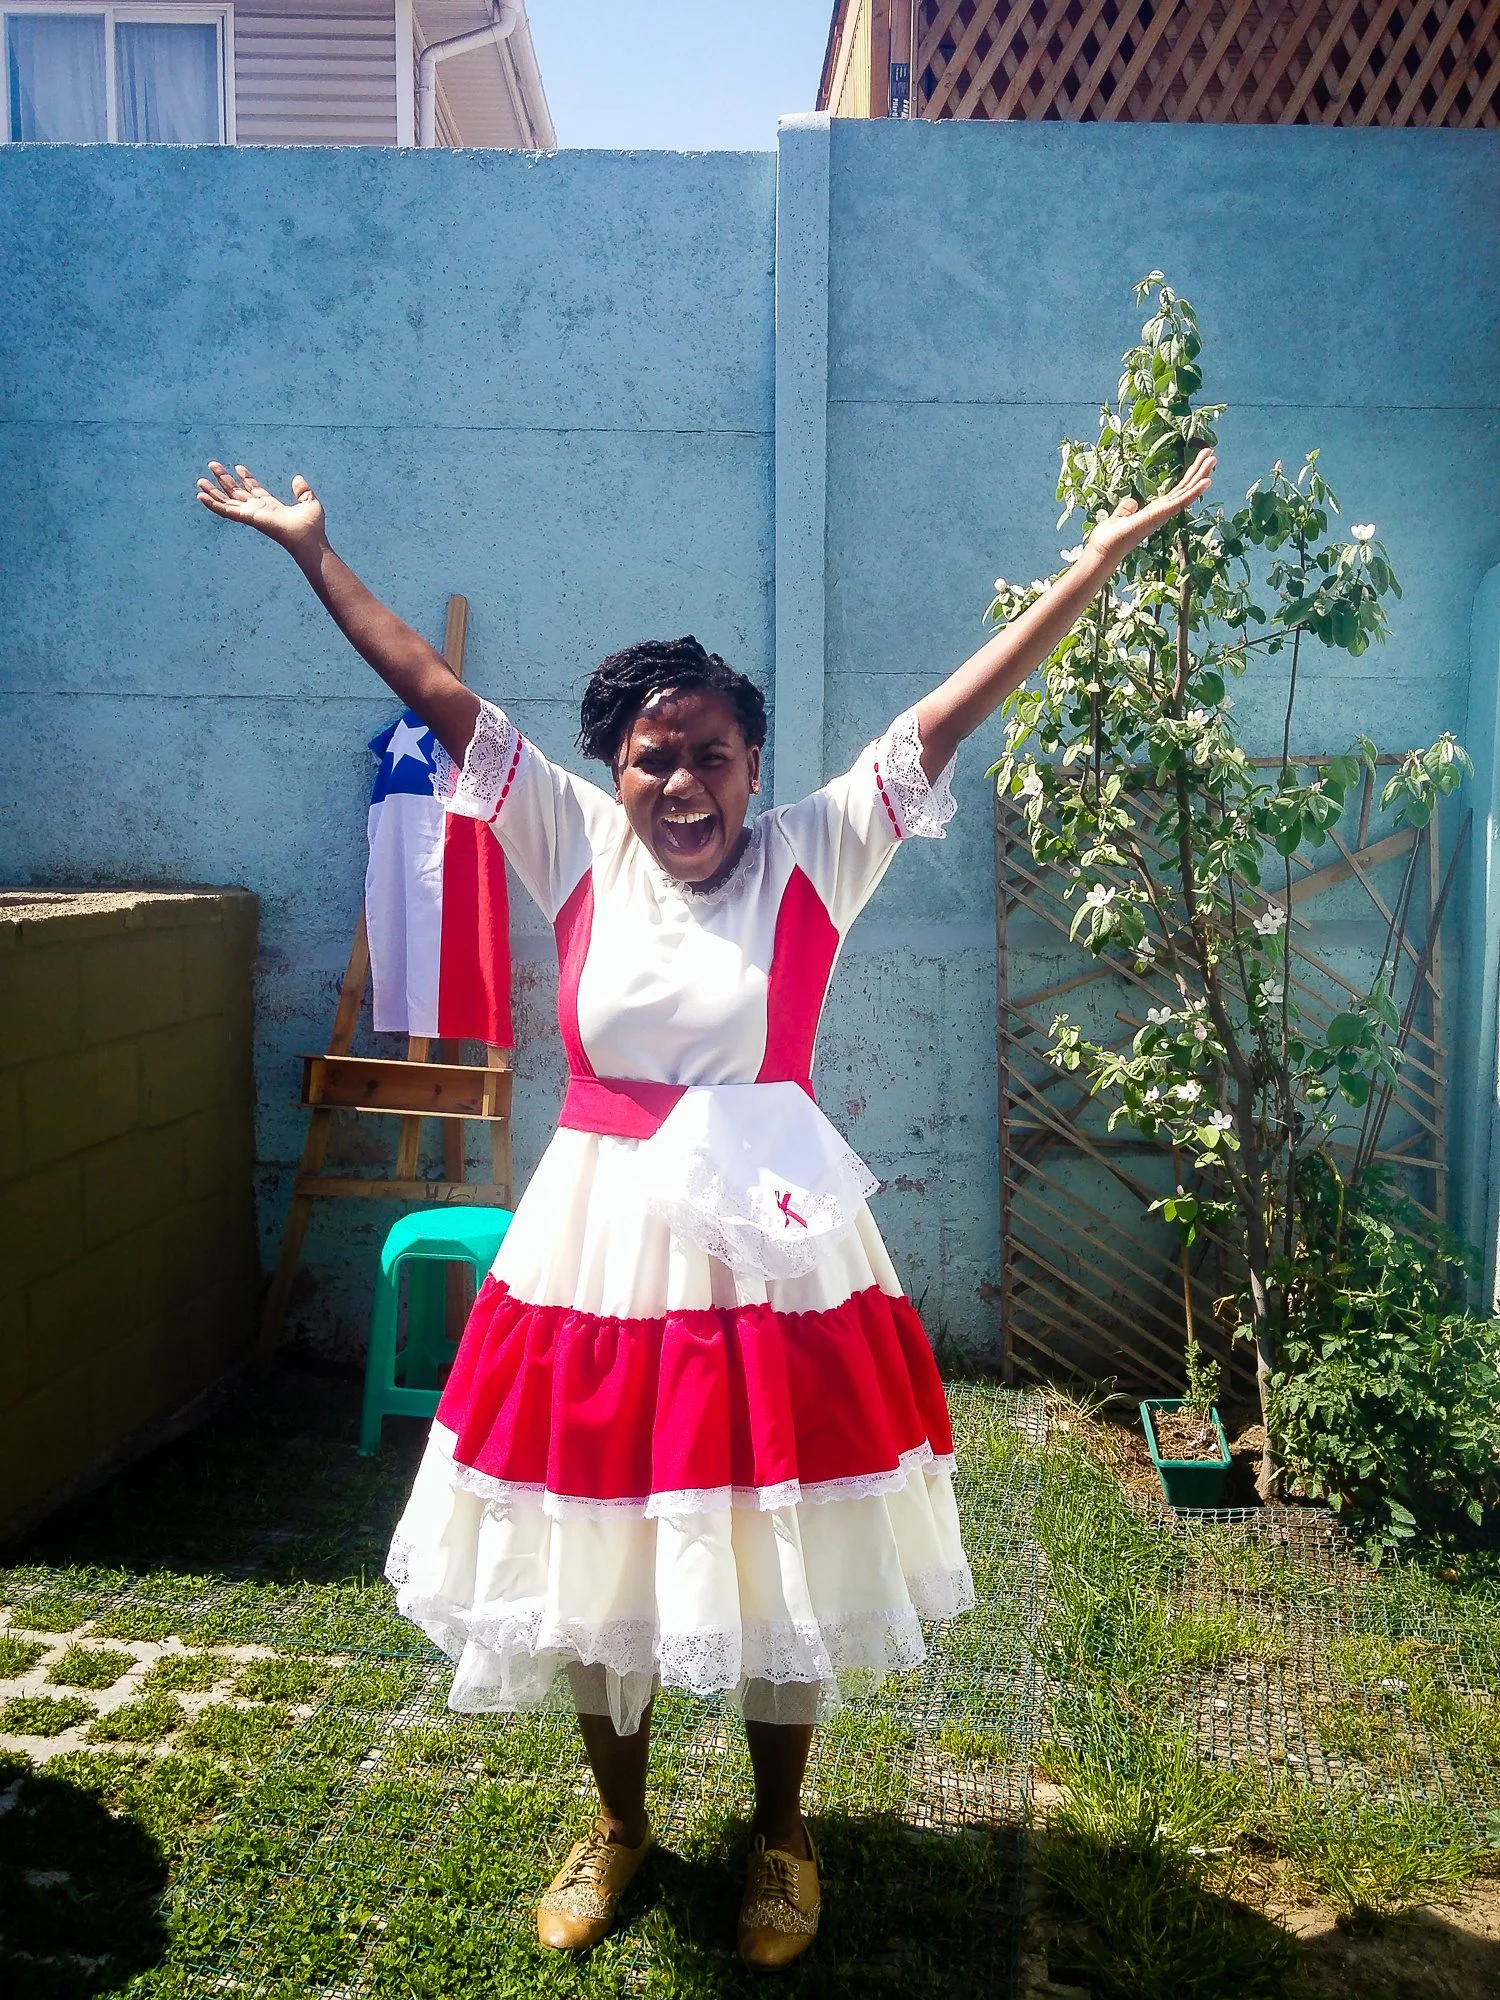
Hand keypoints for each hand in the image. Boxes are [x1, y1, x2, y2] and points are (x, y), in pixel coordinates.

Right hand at [196, 462, 325, 552]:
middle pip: (236, 492)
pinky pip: (225, 510)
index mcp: (271, 506)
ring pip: (227, 500)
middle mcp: (258, 510)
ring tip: (200, 480)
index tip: (238, 467)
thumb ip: (303, 490)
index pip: (254, 490)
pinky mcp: (247, 517)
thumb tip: (298, 478)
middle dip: (224, 479)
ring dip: (213, 491)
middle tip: (212, 465)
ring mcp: (251, 514)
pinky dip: (212, 504)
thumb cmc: (311, 527)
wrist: (309, 539)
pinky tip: (201, 496)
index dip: (246, 478)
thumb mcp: (309, 502)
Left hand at [1085, 448, 1215, 567]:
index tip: (1199, 462)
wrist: (1103, 551)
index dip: (1189, 477)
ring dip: (1201, 475)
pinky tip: (1206, 481)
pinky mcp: (1160, 515)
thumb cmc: (1109, 538)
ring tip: (1213, 459)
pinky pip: (1181, 501)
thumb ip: (1127, 508)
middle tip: (1211, 454)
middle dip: (1198, 471)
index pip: (1177, 491)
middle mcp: (1163, 513)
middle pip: (1185, 488)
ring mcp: (1163, 514)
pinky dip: (1194, 491)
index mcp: (1155, 511)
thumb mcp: (1120, 516)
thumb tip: (1132, 501)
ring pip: (1186, 492)